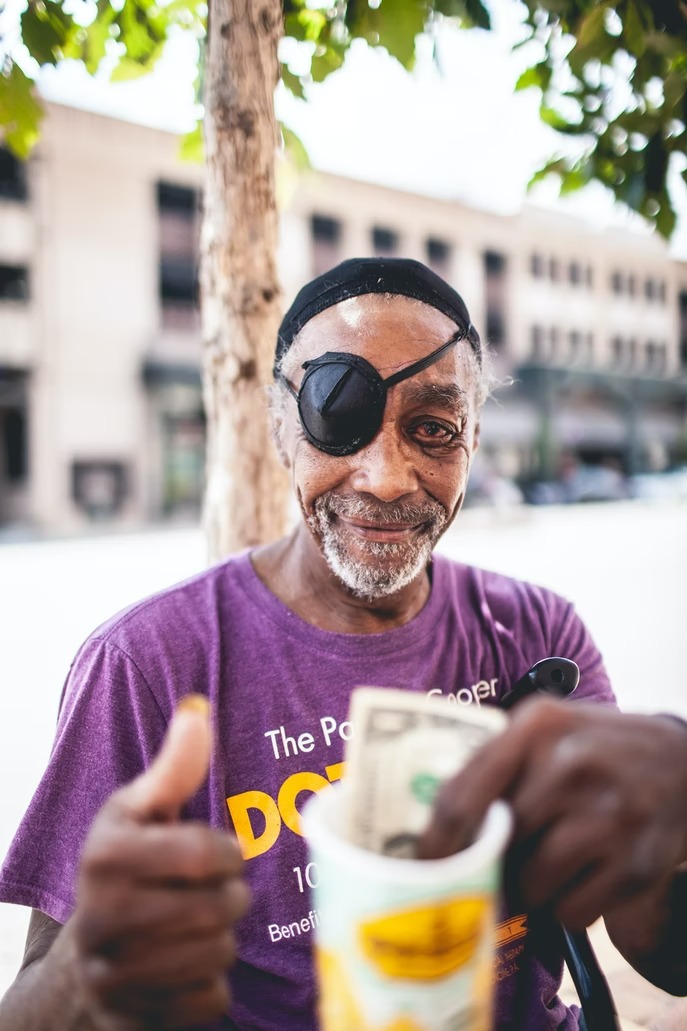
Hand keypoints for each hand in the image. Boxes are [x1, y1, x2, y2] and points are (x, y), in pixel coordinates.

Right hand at [71, 696, 249, 1028]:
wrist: (84, 959)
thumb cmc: (127, 867)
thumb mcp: (139, 812)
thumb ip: (174, 767)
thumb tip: (197, 709)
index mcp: (104, 855)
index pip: (206, 854)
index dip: (228, 852)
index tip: (220, 853)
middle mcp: (101, 917)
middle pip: (218, 907)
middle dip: (229, 897)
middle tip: (211, 892)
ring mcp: (113, 975)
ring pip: (219, 954)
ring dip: (221, 938)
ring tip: (197, 925)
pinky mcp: (133, 1019)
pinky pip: (210, 1001)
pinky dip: (210, 984)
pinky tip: (184, 966)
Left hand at [418, 699, 686, 930]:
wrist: (684, 763)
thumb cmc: (593, 749)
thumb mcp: (546, 730)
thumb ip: (492, 764)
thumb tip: (432, 828)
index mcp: (537, 726)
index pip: (463, 795)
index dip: (433, 842)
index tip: (418, 867)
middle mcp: (570, 765)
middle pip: (497, 844)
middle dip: (494, 859)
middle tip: (504, 855)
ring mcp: (608, 815)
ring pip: (532, 883)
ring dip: (534, 884)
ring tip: (557, 855)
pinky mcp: (637, 863)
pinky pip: (572, 910)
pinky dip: (570, 903)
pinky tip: (588, 872)